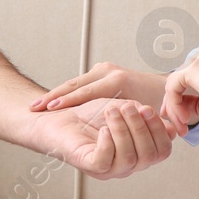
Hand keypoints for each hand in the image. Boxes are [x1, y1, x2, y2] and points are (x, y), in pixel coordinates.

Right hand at [29, 61, 167, 112]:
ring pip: (74, 84)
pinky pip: (78, 85)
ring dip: (54, 96)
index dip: (67, 101)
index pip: (88, 91)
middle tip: (34, 108)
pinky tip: (47, 104)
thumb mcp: (154, 111)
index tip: (50, 110)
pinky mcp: (100, 71)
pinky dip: (62, 94)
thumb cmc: (159, 101)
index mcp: (119, 80)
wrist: (164, 85)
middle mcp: (108, 71)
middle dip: (54, 97)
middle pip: (75, 85)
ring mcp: (103, 70)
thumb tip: (149, 128)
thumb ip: (147, 120)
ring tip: (35, 107)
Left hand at [30, 98, 174, 179]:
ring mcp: (109, 168)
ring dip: (123, 130)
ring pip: (129, 158)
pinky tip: (103, 129)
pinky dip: (107, 142)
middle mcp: (126, 164)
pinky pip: (105, 161)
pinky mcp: (89, 165)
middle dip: (141, 128)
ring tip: (112, 111)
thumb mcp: (126, 109)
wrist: (59, 113)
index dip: (159, 131)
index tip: (147, 109)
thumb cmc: (91, 112)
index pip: (162, 151)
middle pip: (148, 156)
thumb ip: (146, 117)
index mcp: (138, 152)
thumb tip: (170, 128)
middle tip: (127, 107)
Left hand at [162, 45, 198, 134]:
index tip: (180, 116)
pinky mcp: (192, 69)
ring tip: (183, 124)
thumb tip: (179, 104)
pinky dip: (174, 105)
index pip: (185, 79)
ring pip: (173, 85)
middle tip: (177, 123)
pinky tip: (184, 117)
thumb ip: (194, 101)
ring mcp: (197, 61)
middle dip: (174, 105)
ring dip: (174, 108)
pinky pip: (172, 88)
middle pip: (178, 81)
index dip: (178, 99)